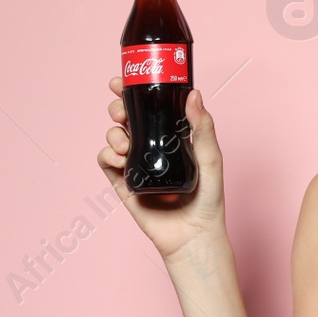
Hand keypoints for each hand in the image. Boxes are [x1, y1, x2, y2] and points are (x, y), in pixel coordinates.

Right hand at [97, 77, 228, 261]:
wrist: (194, 235)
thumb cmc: (209, 198)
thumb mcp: (211, 158)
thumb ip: (202, 126)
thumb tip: (193, 94)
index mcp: (171, 136)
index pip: (149, 108)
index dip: (132, 91)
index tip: (121, 81)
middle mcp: (152, 147)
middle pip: (126, 117)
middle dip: (117, 107)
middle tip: (120, 110)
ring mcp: (136, 164)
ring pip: (114, 136)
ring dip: (113, 132)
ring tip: (125, 144)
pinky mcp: (124, 183)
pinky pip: (106, 162)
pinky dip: (107, 155)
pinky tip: (119, 158)